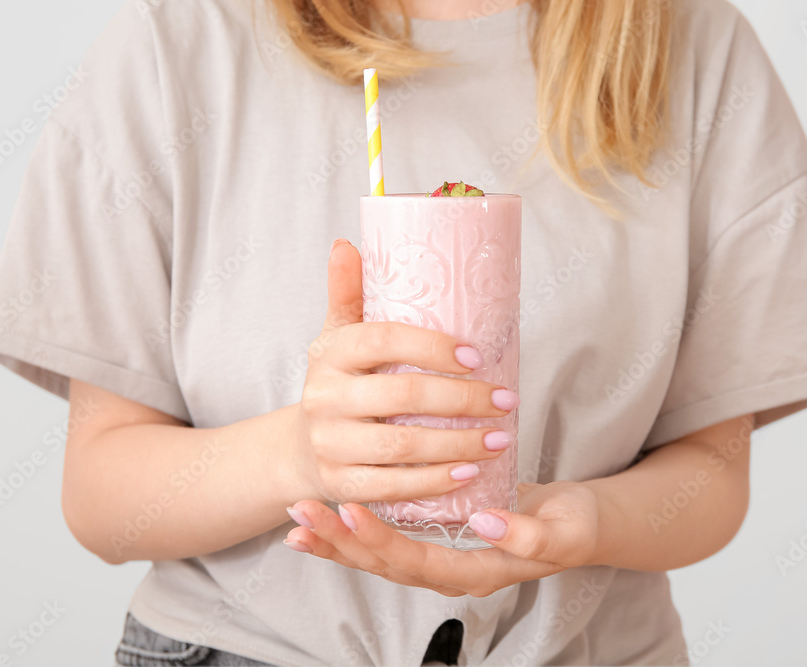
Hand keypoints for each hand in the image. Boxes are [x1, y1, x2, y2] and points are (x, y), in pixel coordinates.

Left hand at [282, 481, 599, 596]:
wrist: (578, 525)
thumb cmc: (574, 526)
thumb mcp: (565, 530)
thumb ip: (530, 535)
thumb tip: (486, 524)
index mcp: (476, 572)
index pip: (418, 562)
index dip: (381, 540)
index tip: (349, 511)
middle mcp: (449, 572)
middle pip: (385, 564)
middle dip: (340, 541)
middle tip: (303, 513)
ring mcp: (439, 558)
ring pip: (378, 557)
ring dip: (336, 539)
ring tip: (298, 520)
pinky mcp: (434, 538)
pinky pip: (387, 539)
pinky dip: (352, 532)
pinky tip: (326, 518)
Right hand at [286, 238, 520, 505]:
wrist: (300, 447)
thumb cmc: (339, 384)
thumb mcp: (338, 337)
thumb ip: (348, 294)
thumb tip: (346, 243)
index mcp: (331, 353)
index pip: (384, 341)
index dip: (433, 347)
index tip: (477, 356)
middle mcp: (324, 398)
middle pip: (401, 396)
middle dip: (462, 400)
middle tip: (506, 401)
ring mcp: (330, 444)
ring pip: (402, 446)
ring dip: (459, 444)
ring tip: (499, 438)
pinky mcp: (340, 485)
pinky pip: (393, 488)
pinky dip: (435, 482)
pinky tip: (469, 474)